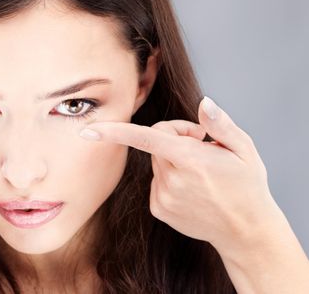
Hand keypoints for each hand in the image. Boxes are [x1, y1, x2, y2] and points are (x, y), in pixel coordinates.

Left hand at [79, 96, 278, 252]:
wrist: (245, 231)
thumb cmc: (247, 186)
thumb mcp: (244, 150)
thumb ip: (220, 124)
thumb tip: (203, 103)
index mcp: (191, 160)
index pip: (145, 138)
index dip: (115, 131)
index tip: (88, 129)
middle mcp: (172, 180)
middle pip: (154, 141)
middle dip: (173, 136)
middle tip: (200, 143)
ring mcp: (163, 198)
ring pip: (155, 162)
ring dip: (171, 158)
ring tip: (199, 171)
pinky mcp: (159, 209)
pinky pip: (156, 181)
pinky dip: (169, 178)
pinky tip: (191, 189)